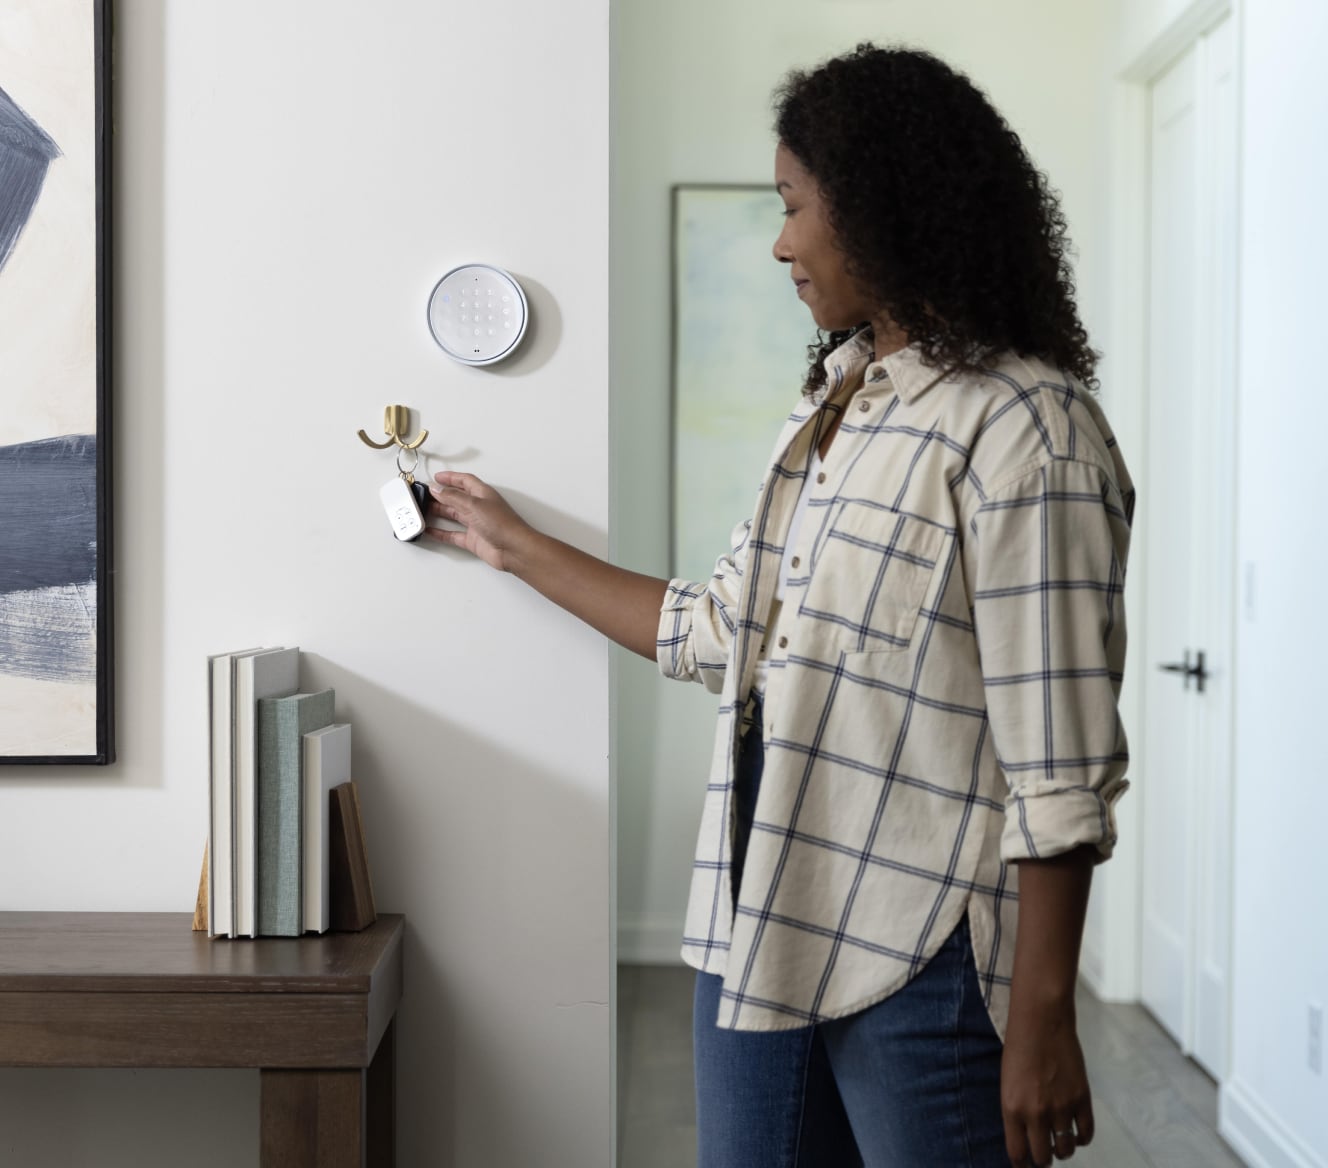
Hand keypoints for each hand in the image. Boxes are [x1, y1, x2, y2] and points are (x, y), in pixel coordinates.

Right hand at [426, 471, 535, 571]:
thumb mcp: (474, 505)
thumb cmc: (502, 524)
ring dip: (439, 511)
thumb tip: (437, 488)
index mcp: (482, 494)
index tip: (436, 477)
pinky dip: (441, 533)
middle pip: (457, 498)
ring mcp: (476, 524)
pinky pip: (453, 535)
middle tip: (424, 493)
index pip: (465, 481)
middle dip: (441, 495)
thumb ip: (453, 497)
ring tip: (423, 509)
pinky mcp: (473, 540)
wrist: (513, 549)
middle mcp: (479, 508)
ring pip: (453, 515)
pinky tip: (430, 530)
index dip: (451, 478)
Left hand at [1000, 1004, 1093, 1165]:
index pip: (1018, 1154)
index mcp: (1011, 1109)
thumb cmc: (1019, 1050)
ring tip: (1059, 1142)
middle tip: (1043, 1153)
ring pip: (1066, 1149)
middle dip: (1043, 1159)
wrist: (1041, 1022)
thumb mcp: (1008, 1084)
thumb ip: (1016, 1113)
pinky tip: (1075, 1132)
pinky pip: (1086, 1134)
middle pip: (1042, 1158)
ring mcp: (1061, 1107)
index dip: (1022, 1164)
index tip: (1025, 1165)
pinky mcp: (1082, 1099)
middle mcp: (1036, 1113)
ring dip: (1062, 1149)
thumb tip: (1025, 1139)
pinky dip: (1081, 1138)